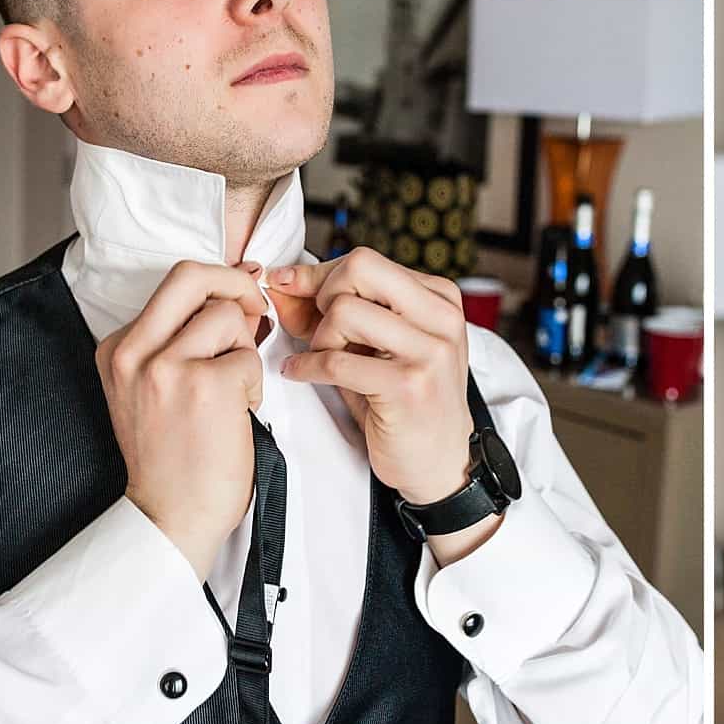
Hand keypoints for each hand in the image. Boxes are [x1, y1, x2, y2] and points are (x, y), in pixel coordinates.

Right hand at [95, 260, 267, 582]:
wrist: (171, 517)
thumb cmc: (174, 453)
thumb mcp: (158, 386)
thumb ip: (188, 333)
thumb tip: (245, 274)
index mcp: (117, 349)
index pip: (174, 283)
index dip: (218, 285)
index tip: (241, 299)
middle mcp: (133, 353)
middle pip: (192, 275)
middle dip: (234, 282)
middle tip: (255, 307)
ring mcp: (166, 368)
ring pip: (228, 316)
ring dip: (244, 350)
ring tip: (232, 391)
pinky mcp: (204, 386)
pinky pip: (249, 357)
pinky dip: (254, 383)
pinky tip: (237, 414)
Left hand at [268, 251, 477, 513]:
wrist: (441, 462)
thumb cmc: (404, 401)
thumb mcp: (380, 345)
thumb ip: (338, 309)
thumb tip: (282, 280)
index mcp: (439, 297)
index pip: (365, 260)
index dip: (319, 275)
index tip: (290, 289)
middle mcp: (440, 317)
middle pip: (358, 269)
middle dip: (323, 294)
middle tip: (318, 329)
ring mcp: (429, 351)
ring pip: (344, 312)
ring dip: (319, 338)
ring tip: (323, 358)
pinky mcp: (408, 386)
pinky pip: (336, 361)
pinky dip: (307, 367)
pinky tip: (300, 373)